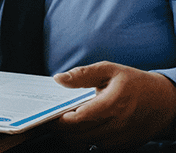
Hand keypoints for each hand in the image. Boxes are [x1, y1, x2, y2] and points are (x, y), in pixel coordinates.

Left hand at [53, 61, 175, 149]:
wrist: (165, 101)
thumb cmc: (134, 83)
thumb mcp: (109, 70)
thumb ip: (82, 74)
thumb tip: (58, 79)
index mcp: (113, 103)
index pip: (80, 118)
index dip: (62, 119)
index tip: (51, 114)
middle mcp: (118, 123)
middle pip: (81, 134)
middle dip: (62, 130)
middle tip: (50, 122)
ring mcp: (123, 137)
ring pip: (88, 144)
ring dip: (71, 138)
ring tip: (62, 128)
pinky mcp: (125, 145)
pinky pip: (99, 148)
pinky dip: (85, 143)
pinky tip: (79, 133)